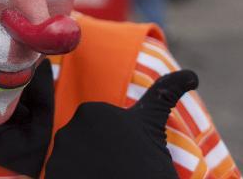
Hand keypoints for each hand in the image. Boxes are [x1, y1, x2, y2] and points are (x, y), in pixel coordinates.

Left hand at [45, 70, 197, 178]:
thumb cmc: (149, 169)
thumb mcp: (154, 128)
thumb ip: (162, 96)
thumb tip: (191, 75)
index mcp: (93, 112)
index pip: (92, 131)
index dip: (109, 147)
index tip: (125, 157)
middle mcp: (70, 128)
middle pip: (78, 147)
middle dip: (94, 159)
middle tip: (116, 170)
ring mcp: (58, 155)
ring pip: (68, 164)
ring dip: (83, 171)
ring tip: (106, 176)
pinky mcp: (51, 176)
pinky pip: (59, 178)